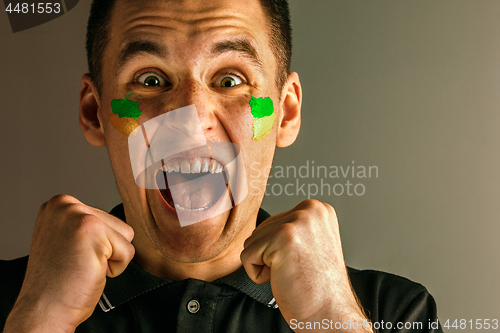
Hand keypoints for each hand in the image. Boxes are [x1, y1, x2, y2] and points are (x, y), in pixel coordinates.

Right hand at [4, 194, 134, 332]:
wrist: (44, 311)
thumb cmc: (58, 282)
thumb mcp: (68, 240)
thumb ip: (85, 225)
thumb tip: (111, 223)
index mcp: (59, 205)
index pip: (105, 219)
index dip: (97, 245)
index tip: (73, 256)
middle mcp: (66, 205)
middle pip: (118, 225)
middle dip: (106, 249)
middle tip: (78, 264)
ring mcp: (79, 215)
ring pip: (125, 235)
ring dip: (111, 257)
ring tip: (84, 266)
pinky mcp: (94, 231)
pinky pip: (128, 251)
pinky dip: (116, 268)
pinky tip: (90, 271)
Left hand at [240, 199, 371, 331]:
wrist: (330, 314)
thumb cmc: (318, 287)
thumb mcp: (310, 243)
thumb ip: (291, 227)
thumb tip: (262, 225)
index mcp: (317, 208)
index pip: (273, 223)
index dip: (280, 250)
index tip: (304, 262)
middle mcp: (310, 209)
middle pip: (260, 230)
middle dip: (271, 256)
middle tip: (298, 270)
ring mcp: (296, 221)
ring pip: (252, 242)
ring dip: (266, 264)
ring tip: (293, 273)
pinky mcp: (281, 237)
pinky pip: (247, 257)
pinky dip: (258, 275)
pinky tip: (284, 278)